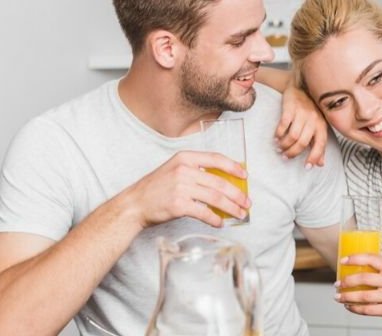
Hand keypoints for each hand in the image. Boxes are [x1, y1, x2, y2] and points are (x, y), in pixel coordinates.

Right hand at [117, 151, 250, 227]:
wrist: (134, 204)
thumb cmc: (156, 188)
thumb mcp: (175, 169)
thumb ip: (196, 171)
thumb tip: (224, 182)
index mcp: (185, 158)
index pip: (216, 159)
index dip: (234, 167)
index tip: (245, 176)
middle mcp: (184, 170)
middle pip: (220, 182)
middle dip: (237, 194)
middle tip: (247, 203)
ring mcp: (181, 187)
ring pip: (216, 198)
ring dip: (231, 208)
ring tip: (240, 214)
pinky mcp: (179, 205)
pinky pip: (204, 213)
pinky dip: (215, 219)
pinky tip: (220, 222)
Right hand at [275, 80, 327, 167]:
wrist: (301, 88)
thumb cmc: (310, 111)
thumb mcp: (318, 127)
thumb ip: (318, 145)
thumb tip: (320, 164)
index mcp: (322, 126)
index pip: (320, 144)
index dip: (314, 157)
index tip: (306, 167)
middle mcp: (314, 120)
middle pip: (303, 142)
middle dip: (293, 152)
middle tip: (285, 156)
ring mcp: (302, 113)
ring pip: (292, 135)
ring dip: (284, 144)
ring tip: (279, 148)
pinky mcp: (290, 108)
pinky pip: (284, 124)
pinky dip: (279, 133)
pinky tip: (276, 137)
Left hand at [334, 254, 381, 322]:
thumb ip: (379, 268)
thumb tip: (355, 265)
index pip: (370, 259)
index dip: (354, 259)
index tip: (342, 260)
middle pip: (364, 279)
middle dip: (347, 281)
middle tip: (337, 284)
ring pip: (364, 296)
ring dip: (347, 297)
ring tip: (338, 297)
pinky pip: (368, 310)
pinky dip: (356, 309)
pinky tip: (349, 307)